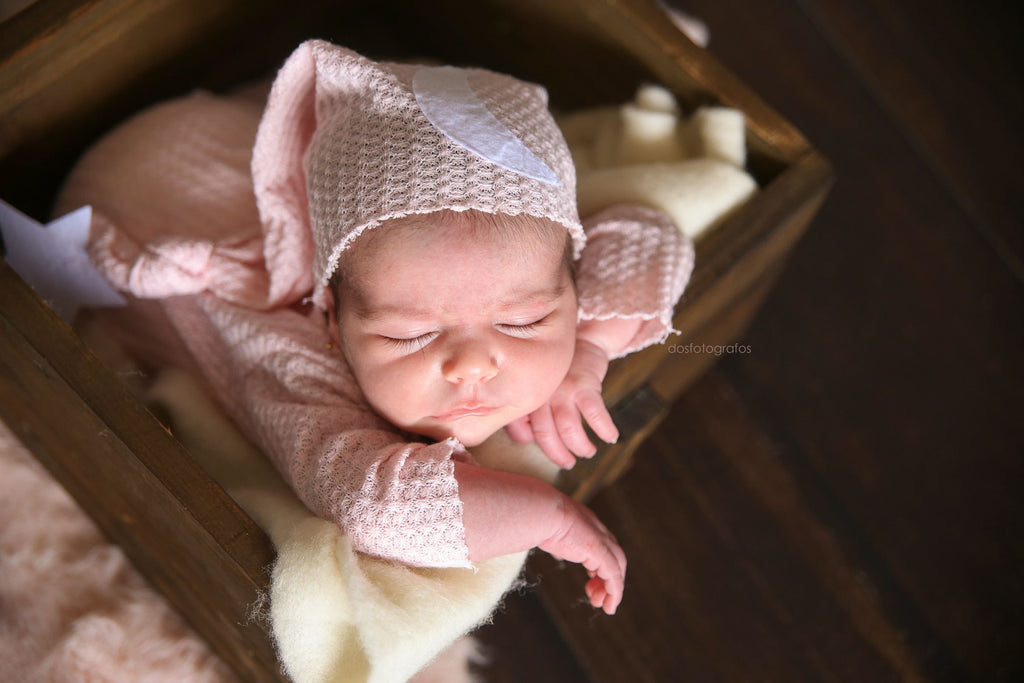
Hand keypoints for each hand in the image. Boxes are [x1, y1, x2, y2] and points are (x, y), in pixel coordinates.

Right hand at [457, 463, 625, 613]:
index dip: (592, 553)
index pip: (589, 532)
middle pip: (607, 545)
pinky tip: (607, 606)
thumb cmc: (508, 503)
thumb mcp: (501, 508)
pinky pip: (612, 571)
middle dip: (605, 571)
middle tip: (594, 593)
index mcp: (566, 512)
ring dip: (611, 584)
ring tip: (602, 604)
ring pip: (614, 559)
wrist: (525, 506)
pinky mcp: (594, 546)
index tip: (587, 576)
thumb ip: (488, 497)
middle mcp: (584, 521)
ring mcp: (591, 532)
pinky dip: (615, 588)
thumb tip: (463, 474)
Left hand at [506, 336, 617, 468]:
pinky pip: (594, 413)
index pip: (521, 430)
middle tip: (568, 463)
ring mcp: (562, 389)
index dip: (532, 445)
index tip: (548, 450)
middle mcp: (541, 394)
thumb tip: (524, 441)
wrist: (582, 340)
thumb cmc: (558, 372)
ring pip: (569, 428)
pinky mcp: (584, 383)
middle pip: (545, 434)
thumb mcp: (539, 389)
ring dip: (581, 446)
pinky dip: (603, 428)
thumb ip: (527, 413)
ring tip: (588, 452)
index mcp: (526, 397)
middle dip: (558, 454)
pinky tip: (611, 437)